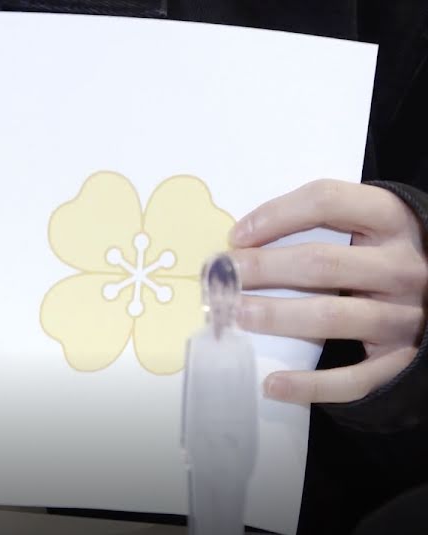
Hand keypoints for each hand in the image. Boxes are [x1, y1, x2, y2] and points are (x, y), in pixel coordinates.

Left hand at [229, 179, 426, 404]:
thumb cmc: (384, 255)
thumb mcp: (369, 227)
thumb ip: (323, 225)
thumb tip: (243, 243)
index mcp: (394, 220)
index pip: (328, 201)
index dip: (276, 215)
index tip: (236, 236)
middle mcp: (404, 267)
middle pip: (322, 263)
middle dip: (264, 269)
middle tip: (222, 278)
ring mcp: (406, 316)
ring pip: (331, 317)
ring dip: (276, 317)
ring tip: (235, 316)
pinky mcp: (402, 360)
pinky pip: (353, 379)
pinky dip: (310, 385)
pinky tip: (272, 384)